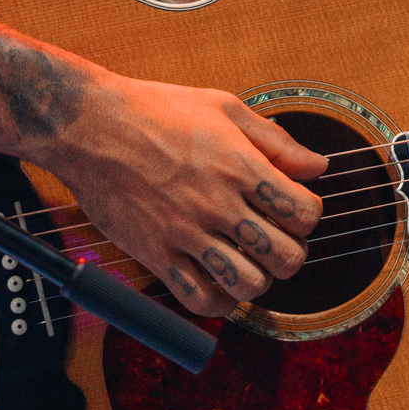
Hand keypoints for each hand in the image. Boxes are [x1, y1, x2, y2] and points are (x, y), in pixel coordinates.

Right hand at [43, 72, 327, 316]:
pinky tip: (218, 282)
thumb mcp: (224, 107)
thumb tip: (318, 165)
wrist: (90, 125)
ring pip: (248, 285)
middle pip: (286, 258)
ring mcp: (186, 234)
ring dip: (257, 279)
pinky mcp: (155, 255)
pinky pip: (198, 300)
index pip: (304, 213)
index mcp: (241, 166)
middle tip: (275, 241)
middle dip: (291, 253)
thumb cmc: (155, 108)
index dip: (308, 215)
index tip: (294, 208)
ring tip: (248, 262)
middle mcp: (218, 204)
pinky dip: (217, 302)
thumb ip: (275, 140)